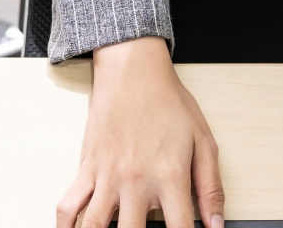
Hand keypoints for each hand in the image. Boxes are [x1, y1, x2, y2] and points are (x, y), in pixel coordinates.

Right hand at [59, 37, 224, 227]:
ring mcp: (107, 177)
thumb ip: (211, 187)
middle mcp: (136, 181)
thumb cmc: (168, 102)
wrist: (133, 72)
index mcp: (169, 176)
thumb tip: (217, 224)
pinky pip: (68, 205)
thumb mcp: (203, 142)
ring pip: (94, 227)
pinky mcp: (87, 168)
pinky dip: (65, 225)